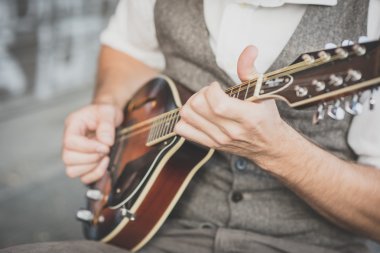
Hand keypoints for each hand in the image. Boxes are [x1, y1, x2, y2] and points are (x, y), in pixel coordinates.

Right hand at [62, 104, 122, 183]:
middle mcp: (70, 141)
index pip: (69, 142)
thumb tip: (105, 143)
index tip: (105, 147)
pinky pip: (83, 177)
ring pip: (72, 171)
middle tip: (105, 150)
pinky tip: (105, 163)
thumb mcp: (108, 111)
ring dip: (92, 167)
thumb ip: (107, 125)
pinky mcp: (83, 163)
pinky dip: (95, 174)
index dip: (87, 148)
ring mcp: (75, 154)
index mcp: (72, 126)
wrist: (107, 116)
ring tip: (104, 156)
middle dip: (91, 158)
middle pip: (68, 158)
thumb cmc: (105, 112)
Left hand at [174, 46, 287, 163]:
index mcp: (247, 118)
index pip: (216, 103)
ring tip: (204, 102)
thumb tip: (249, 49)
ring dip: (192, 104)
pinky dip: (186, 119)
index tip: (218, 87)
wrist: (269, 146)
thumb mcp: (263, 92)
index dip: (211, 89)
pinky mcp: (210, 145)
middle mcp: (231, 131)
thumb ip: (250, 70)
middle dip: (201, 93)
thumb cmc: (266, 117)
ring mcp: (219, 140)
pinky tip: (198, 115)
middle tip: (211, 93)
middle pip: (197, 107)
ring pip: (186, 116)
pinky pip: (183, 130)